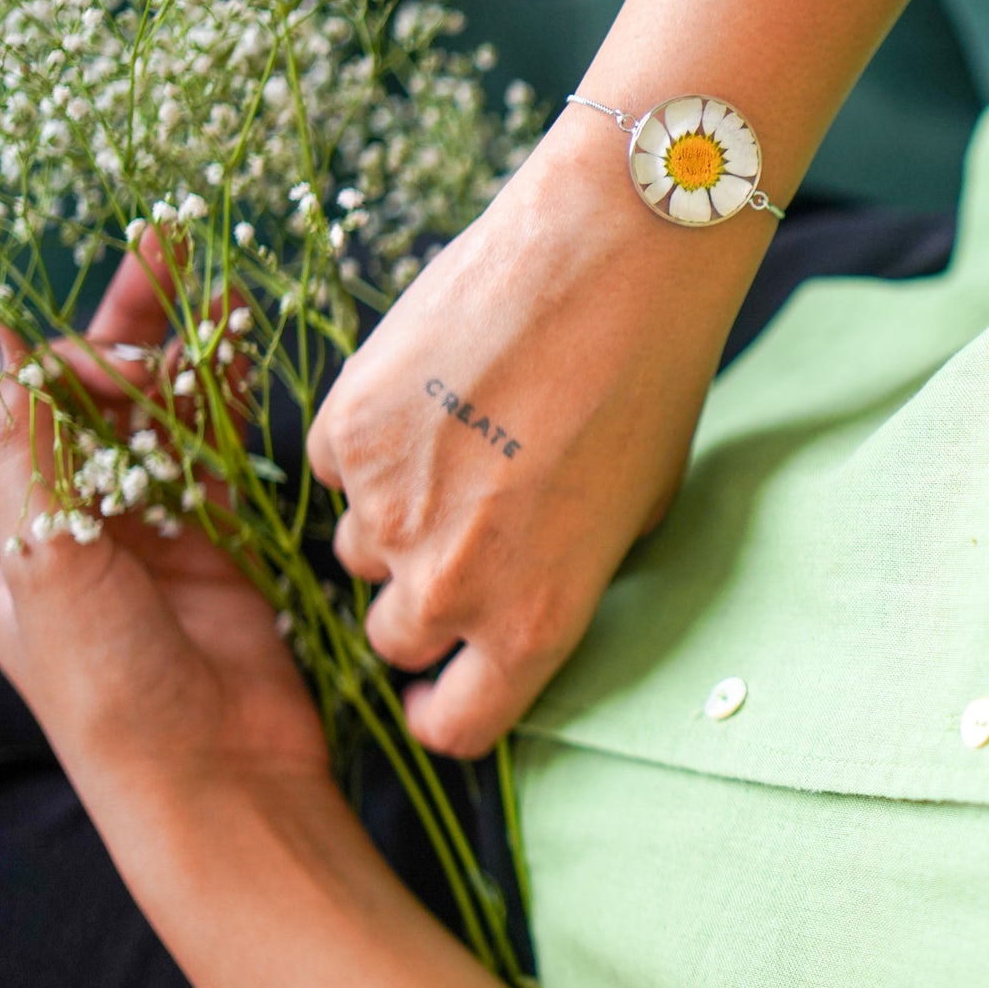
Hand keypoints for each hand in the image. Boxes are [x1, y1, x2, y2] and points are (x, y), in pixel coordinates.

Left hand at [0, 246, 325, 803]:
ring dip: (179, 345)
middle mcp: (62, 510)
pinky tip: (236, 339)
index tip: (104, 352)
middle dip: (119, 323)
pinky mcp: (208, 527)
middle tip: (164, 244)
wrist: (215, 766)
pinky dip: (223, 392)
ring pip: (154, 408)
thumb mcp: (45, 562)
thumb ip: (25, 448)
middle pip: (84, 393)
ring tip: (210, 277)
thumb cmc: (108, 684)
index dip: (52, 361)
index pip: (8, 407)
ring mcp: (140, 515)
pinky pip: (210, 442)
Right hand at [308, 117, 774, 754]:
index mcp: (530, 623)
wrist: (613, 257)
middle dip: (419, 605)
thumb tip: (518, 591)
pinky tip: (433, 395)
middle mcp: (447, 585)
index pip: (455, 729)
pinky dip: (372, 448)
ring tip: (458, 447)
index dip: (446, 711)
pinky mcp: (346, 427)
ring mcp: (383, 507)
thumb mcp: (633, 516)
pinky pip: (338, 467)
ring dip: (393, 522)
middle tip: (460, 539)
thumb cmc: (650, 387)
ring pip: (356, 549)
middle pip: (391, 638)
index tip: (443, 687)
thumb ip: (562, 579)